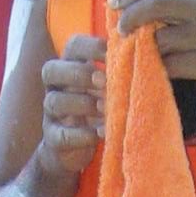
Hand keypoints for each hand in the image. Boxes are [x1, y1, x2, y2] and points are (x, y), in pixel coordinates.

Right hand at [38, 34, 105, 173]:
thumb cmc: (96, 110)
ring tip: (106, 109)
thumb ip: (117, 71)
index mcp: (70, 67)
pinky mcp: (53, 139)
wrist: (73, 150)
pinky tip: (101, 134)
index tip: (112, 53)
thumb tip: (144, 51)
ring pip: (54, 102)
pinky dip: (81, 135)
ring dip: (82, 104)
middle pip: (52, 70)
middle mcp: (55, 87)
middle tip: (103, 81)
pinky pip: (60, 135)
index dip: (91, 47)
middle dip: (79, 74)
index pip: (73, 46)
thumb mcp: (105, 88)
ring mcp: (51, 114)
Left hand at [108, 0, 195, 111]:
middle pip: (157, 3)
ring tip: (150, 57)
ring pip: (162, 38)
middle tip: (119, 29)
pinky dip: (162, 69)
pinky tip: (163, 72)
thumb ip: (183, 3)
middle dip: (131, 15)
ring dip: (149, 50)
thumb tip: (138, 0)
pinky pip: (172, 65)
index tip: (114, 1)